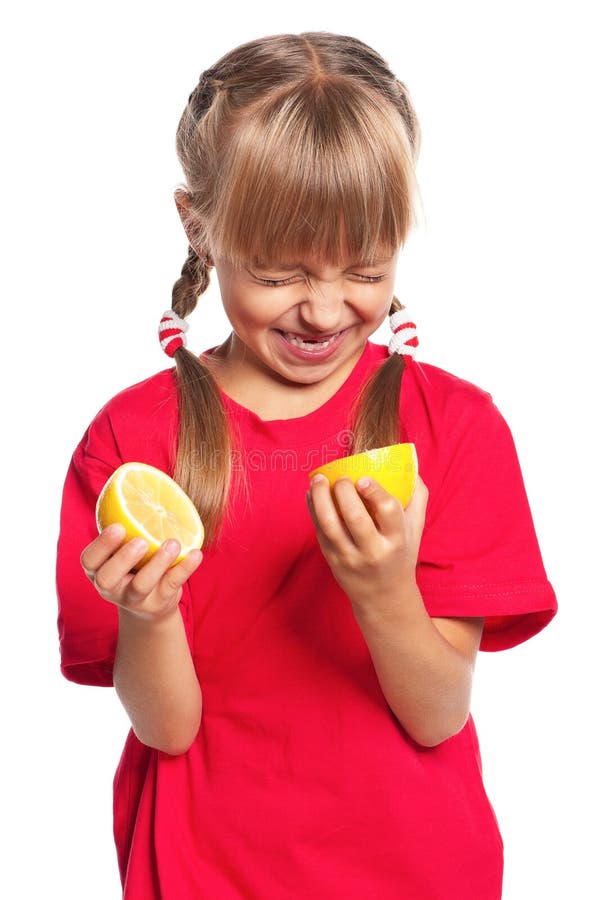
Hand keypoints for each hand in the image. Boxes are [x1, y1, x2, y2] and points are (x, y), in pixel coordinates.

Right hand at [80, 523, 202, 621]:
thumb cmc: (134, 564)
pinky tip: (196, 553)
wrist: (148, 605)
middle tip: (141, 540)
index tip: (118, 526)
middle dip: (123, 559)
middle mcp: (111, 588)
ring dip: (157, 563)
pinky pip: (171, 586)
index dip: (101, 546)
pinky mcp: (158, 604)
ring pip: (141, 585)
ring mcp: (134, 599)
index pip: (89, 561)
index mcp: (98, 570)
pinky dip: (185, 569)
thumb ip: (127, 527)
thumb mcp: (122, 549)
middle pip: (108, 578)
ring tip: (173, 543)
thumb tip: (145, 483)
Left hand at [306, 474, 427, 611]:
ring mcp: (349, 557)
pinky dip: (312, 508)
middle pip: (355, 516)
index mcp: (397, 540)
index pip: (388, 511)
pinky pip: (318, 530)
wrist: (383, 597)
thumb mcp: (416, 530)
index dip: (375, 491)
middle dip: (344, 491)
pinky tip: (312, 493)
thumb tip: (410, 466)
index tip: (363, 479)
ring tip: (319, 479)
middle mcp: (373, 551)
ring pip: (330, 524)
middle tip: (343, 478)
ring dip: (321, 497)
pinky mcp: (331, 559)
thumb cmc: (400, 554)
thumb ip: (417, 498)